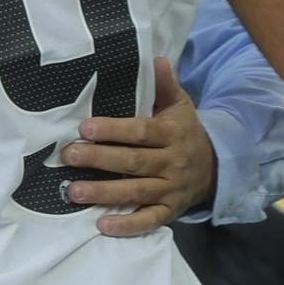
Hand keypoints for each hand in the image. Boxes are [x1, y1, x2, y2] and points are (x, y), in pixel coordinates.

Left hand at [57, 58, 215, 236]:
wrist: (215, 167)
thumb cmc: (185, 130)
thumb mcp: (180, 105)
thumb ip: (164, 84)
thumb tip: (155, 58)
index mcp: (172, 133)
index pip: (140, 132)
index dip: (113, 131)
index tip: (85, 128)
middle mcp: (171, 163)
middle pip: (133, 163)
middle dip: (99, 159)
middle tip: (68, 155)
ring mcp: (170, 190)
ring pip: (135, 192)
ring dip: (104, 193)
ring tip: (73, 192)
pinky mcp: (170, 211)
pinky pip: (149, 221)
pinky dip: (127, 226)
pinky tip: (102, 225)